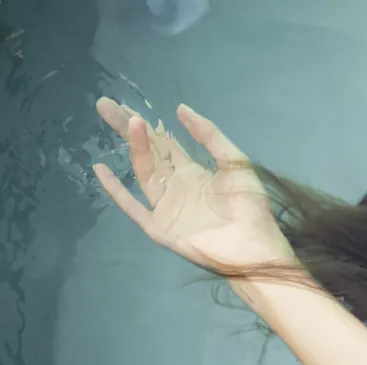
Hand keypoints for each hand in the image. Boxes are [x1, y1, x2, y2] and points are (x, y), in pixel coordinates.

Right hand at [93, 98, 295, 271]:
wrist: (254, 247)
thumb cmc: (251, 207)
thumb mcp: (235, 163)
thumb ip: (210, 136)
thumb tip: (181, 108)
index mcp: (192, 172)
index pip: (163, 144)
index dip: (146, 126)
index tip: (125, 106)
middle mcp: (175, 186)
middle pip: (147, 152)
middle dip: (128, 129)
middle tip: (105, 105)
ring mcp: (165, 207)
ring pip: (142, 172)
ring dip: (135, 148)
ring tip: (126, 123)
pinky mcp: (159, 227)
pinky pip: (133, 207)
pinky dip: (116, 190)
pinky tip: (101, 169)